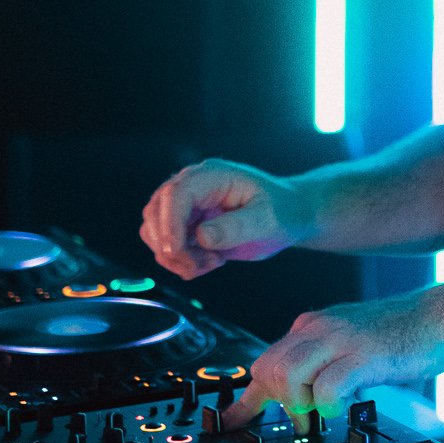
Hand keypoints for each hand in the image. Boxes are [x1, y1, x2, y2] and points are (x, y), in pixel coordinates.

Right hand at [140, 159, 308, 279]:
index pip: (175, 195)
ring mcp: (187, 207)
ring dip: (176, 257)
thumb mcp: (267, 220)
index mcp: (211, 176)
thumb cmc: (282, 212)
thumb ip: (237, 227)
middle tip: (202, 265)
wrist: (288, 217)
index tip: (177, 252)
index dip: (170, 225)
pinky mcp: (186, 225)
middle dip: (171, 246)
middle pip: (155, 213)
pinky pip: (166, 246)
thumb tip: (203, 236)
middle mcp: (193, 187)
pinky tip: (209, 262)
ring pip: (155, 233)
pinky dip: (181, 262)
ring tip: (213, 263)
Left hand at [220, 294, 443, 424]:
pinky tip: (343, 408)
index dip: (246, 398)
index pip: (265, 360)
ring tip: (319, 413)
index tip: (231, 422)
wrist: (442, 314)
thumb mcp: (349, 340)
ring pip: (288, 375)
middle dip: (275, 402)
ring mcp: (340, 339)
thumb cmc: (403, 332)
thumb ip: (322, 358)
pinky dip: (328, 407)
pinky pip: (326, 387)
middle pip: (267, 368)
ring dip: (298, 404)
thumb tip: (299, 393)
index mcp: (312, 325)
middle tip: (301, 420)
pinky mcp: (363, 355)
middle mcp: (319, 328)